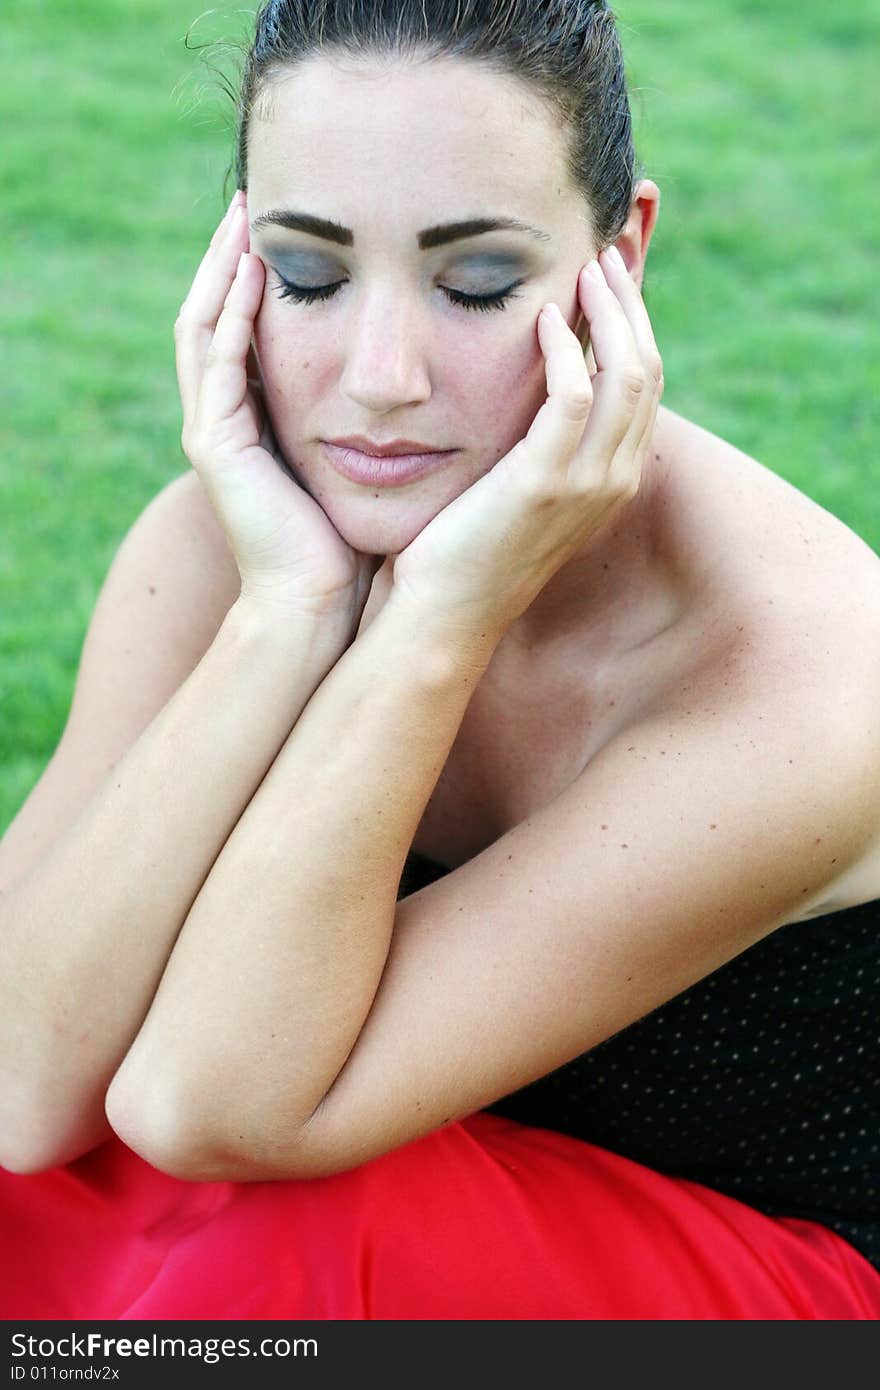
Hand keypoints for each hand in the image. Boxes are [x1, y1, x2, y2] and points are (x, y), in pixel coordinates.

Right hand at [175, 191, 381, 628]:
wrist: (322, 604)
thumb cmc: (354, 541)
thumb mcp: (365, 462)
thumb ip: (373, 417)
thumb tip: (429, 376)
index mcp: (256, 421)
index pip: (246, 331)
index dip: (259, 279)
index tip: (288, 229)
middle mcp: (223, 420)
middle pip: (215, 317)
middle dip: (231, 259)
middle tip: (251, 202)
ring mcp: (211, 431)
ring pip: (204, 329)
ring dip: (223, 270)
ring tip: (244, 217)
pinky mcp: (212, 445)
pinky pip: (217, 363)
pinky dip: (233, 314)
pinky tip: (254, 272)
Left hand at [391, 246, 663, 638]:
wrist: (441, 613)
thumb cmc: (464, 546)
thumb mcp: (519, 485)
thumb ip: (541, 438)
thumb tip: (537, 382)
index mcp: (612, 479)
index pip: (645, 385)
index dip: (634, 324)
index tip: (611, 276)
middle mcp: (613, 481)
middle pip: (647, 370)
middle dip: (630, 306)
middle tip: (604, 254)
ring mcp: (586, 485)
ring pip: (626, 375)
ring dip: (607, 313)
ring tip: (582, 268)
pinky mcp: (545, 484)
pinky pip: (574, 396)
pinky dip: (565, 350)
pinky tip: (543, 318)